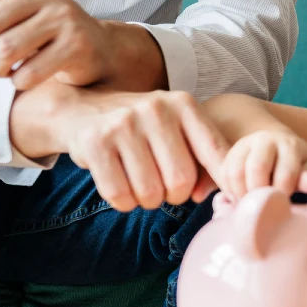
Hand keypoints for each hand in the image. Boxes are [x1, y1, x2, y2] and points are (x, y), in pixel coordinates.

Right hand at [13, 86, 228, 211]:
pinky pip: (120, 195)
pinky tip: (122, 187)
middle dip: (175, 195)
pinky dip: (124, 202)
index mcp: (184, 104)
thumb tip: (217, 194)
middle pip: (181, 180)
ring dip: (147, 201)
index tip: (224, 197)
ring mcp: (124, 123)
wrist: (83, 110)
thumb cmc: (143, 129)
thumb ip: (204, 159)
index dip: (222, 181)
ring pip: (150, 192)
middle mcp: (156, 109)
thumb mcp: (177, 129)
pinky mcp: (96, 143)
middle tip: (163, 187)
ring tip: (141, 184)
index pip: (216, 153)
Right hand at [218, 131, 306, 201]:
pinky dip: (230, 191)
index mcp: (289, 144)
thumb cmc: (294, 164)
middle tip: (263, 208)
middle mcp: (265, 139)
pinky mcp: (229, 153)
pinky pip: (224, 174)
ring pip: (236, 172)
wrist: (275, 146)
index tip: (282, 206)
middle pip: (257, 168)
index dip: (283, 194)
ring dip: (242, 194)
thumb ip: (306, 178)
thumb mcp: (306, 168)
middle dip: (260, 193)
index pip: (285, 173)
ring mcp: (244, 144)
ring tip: (251, 205)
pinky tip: (241, 199)